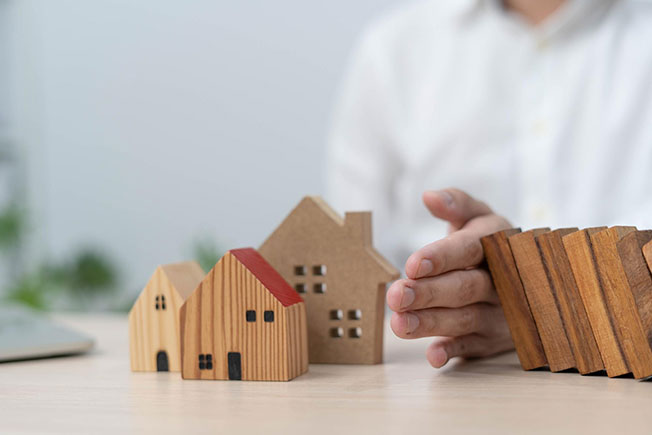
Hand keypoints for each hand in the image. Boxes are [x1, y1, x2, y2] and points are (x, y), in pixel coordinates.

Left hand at [387, 188, 514, 367]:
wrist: (524, 275)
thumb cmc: (487, 242)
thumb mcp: (477, 217)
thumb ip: (456, 204)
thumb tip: (429, 196)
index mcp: (497, 242)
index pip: (468, 249)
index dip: (441, 257)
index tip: (412, 265)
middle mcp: (504, 278)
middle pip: (465, 287)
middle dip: (429, 293)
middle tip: (396, 296)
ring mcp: (501, 311)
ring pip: (466, 318)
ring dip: (432, 323)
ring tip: (399, 324)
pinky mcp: (494, 338)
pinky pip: (474, 346)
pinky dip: (454, 351)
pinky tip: (432, 355)